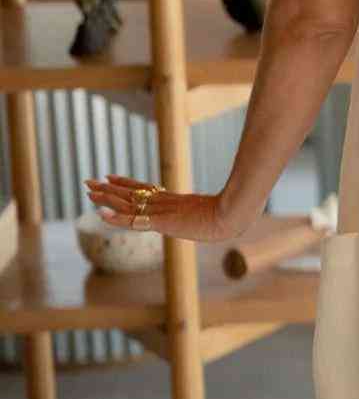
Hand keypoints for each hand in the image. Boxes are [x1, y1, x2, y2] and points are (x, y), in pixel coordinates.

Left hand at [84, 175, 246, 242]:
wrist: (231, 216)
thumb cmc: (231, 216)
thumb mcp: (217, 215)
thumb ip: (212, 213)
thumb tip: (224, 214)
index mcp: (174, 200)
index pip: (144, 188)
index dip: (125, 183)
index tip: (110, 177)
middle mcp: (163, 203)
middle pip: (130, 193)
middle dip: (108, 188)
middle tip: (89, 181)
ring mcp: (161, 211)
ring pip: (127, 203)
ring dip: (105, 198)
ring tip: (88, 190)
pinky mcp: (160, 221)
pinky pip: (133, 220)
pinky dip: (116, 218)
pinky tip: (100, 214)